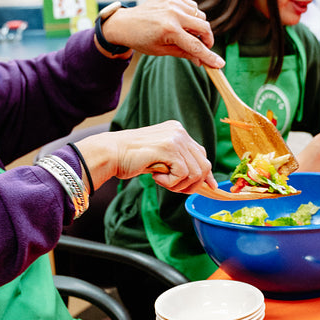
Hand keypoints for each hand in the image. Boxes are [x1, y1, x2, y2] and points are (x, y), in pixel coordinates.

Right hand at [76, 121, 217, 193]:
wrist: (110, 153)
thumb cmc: (131, 159)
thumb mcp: (161, 159)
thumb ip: (180, 163)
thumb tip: (204, 181)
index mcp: (178, 131)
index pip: (202, 154)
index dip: (205, 174)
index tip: (210, 186)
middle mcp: (179, 131)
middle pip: (203, 164)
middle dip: (192, 183)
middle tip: (174, 188)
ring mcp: (175, 138)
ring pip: (195, 172)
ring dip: (179, 184)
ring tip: (161, 181)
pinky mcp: (169, 148)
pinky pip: (183, 174)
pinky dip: (170, 182)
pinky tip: (156, 177)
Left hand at [99, 0, 224, 68]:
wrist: (125, 23)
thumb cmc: (142, 40)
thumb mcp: (163, 51)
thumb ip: (185, 54)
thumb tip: (202, 61)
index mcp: (169, 30)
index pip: (196, 46)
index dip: (209, 56)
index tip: (220, 64)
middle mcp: (173, 13)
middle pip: (204, 27)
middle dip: (207, 40)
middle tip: (204, 47)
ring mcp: (172, 2)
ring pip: (200, 16)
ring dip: (198, 27)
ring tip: (187, 34)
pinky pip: (191, 6)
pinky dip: (191, 15)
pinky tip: (181, 21)